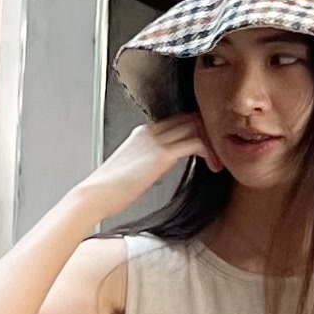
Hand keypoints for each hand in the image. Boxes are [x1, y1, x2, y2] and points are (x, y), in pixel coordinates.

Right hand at [82, 114, 217, 218]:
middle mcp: (150, 131)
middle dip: (207, 133)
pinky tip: (212, 166)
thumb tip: (156, 170)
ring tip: (217, 162)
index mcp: (143, 133)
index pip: (177, 120)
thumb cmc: (110, 190)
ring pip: (195, 126)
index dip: (196, 130)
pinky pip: (195, 142)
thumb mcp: (132, 170)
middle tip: (218, 153)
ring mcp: (155, 141)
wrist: (95, 195)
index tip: (206, 148)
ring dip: (211, 143)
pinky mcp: (160, 155)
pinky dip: (209, 152)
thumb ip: (147, 163)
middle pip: (189, 117)